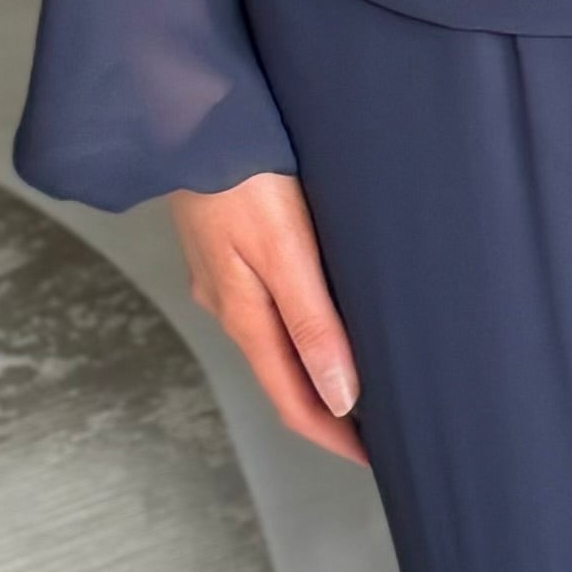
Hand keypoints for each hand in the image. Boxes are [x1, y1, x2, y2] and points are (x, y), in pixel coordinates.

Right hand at [167, 167, 365, 460]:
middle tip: (383, 427)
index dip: (334, 438)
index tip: (379, 460)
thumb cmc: (239, 174)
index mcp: (242, 315)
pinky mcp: (227, 249)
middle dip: (329, 411)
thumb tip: (340, 398)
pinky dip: (303, 329)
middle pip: (283, 379)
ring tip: (365, 379)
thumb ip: (314, 323)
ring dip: (316, 368)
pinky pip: (270, 306)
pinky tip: (329, 317)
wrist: (188, 112)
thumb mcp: (284, 250)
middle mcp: (228, 305)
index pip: (293, 401)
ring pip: (276, 342)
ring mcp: (224, 278)